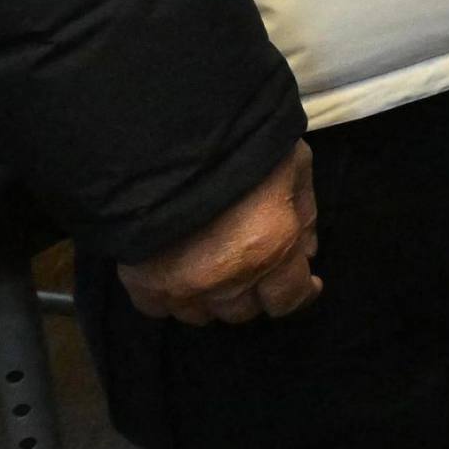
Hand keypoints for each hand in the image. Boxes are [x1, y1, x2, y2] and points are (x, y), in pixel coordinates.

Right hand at [118, 142, 320, 325]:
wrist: (168, 135)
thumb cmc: (245, 142)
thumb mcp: (294, 166)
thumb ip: (304, 215)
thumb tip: (307, 253)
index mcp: (271, 249)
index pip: (289, 300)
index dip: (299, 293)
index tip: (304, 284)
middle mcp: (228, 278)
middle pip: (243, 310)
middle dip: (253, 291)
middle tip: (252, 266)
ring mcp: (181, 284)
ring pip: (201, 314)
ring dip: (211, 297)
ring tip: (211, 271)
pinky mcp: (142, 281)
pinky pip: (158, 308)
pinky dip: (169, 297)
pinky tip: (176, 274)